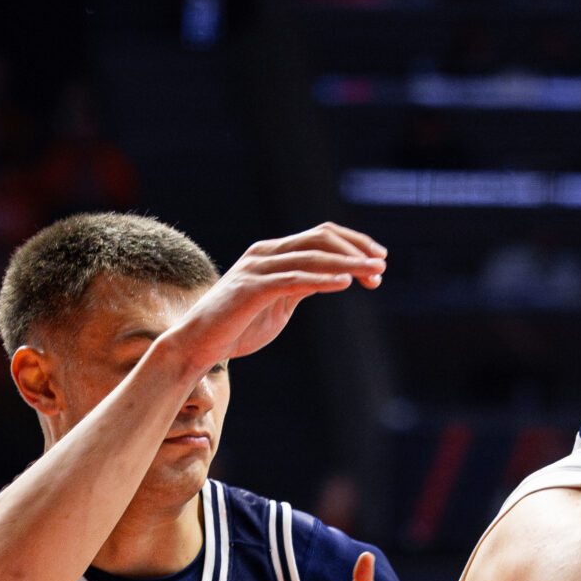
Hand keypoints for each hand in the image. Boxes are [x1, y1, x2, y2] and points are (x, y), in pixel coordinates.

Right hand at [160, 224, 385, 371]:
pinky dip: (323, 280)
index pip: (320, 236)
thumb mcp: (278, 303)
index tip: (378, 260)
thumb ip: (301, 286)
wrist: (198, 345)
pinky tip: (346, 284)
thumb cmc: (236, 327)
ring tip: (374, 273)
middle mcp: (265, 253)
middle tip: (382, 266)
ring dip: (347, 263)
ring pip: (311, 256)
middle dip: (356, 250)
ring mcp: (258, 268)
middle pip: (320, 238)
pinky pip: (294, 279)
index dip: (352, 244)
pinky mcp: (252, 289)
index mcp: (272, 253)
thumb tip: (333, 277)